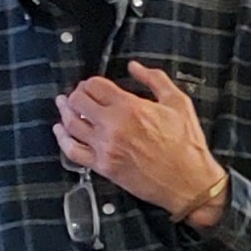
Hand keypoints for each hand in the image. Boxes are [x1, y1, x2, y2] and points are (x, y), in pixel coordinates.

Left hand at [55, 64, 227, 225]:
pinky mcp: (103, 167)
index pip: (95, 86)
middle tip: (78, 95)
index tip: (93, 85)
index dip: (90, 82)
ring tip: (64, 106)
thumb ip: (154, 79)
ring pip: (71, 125)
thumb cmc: (187, 146)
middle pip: (78, 102)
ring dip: (65, 112)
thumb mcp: (178, 103)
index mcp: (130, 108)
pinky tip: (61, 131)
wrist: (190, 183)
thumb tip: (134, 67)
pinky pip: (73, 152)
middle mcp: (113, 127)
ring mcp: (105, 148)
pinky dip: (63, 139)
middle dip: (77, 94)